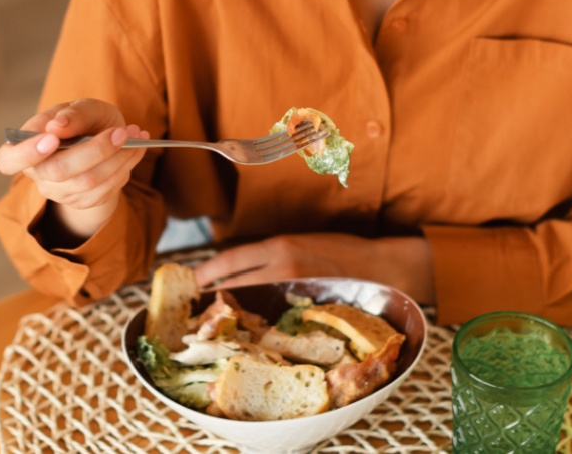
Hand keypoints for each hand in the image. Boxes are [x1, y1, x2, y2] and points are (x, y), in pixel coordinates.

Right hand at [0, 99, 148, 242]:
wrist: (105, 141)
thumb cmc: (87, 121)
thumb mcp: (84, 108)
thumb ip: (73, 114)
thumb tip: (57, 127)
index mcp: (26, 147)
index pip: (8, 160)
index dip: (25, 153)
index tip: (52, 138)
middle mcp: (38, 174)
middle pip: (58, 171)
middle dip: (94, 150)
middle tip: (121, 132)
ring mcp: (60, 192)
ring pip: (87, 182)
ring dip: (117, 158)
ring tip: (135, 135)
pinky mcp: (83, 202)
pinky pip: (105, 190)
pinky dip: (125, 167)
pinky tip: (135, 149)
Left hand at [193, 233, 435, 303]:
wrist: (380, 267)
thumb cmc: (340, 252)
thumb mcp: (300, 243)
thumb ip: (272, 256)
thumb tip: (238, 273)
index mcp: (280, 247)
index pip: (232, 259)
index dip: (207, 271)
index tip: (191, 280)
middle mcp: (284, 268)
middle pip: (236, 285)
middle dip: (214, 297)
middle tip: (195, 308)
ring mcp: (295, 292)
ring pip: (253, 304)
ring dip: (233, 312)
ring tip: (216, 320)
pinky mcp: (307, 311)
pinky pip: (274, 320)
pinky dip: (259, 323)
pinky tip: (251, 329)